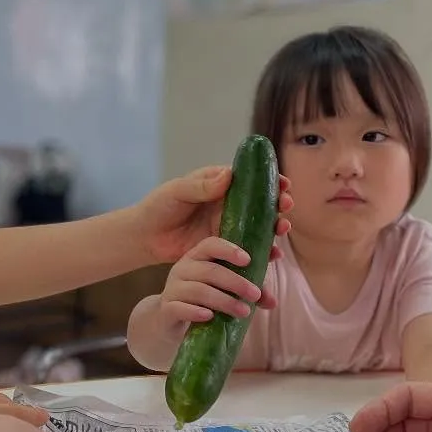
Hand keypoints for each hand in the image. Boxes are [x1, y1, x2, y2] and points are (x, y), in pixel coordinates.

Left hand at [133, 165, 291, 264]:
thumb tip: (228, 175)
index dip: (270, 181)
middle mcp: (229, 205)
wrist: (146, 237)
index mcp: (220, 185)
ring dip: (274, 228)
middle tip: (286, 207)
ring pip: (259, 227)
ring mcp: (229, 227)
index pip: (251, 180)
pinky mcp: (225, 249)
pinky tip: (272, 257)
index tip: (284, 183)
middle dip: (278, 205)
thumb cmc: (159, 207)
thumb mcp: (178, 191)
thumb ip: (200, 185)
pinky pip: (247, 250)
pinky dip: (262, 254)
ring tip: (282, 230)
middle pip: (261, 204)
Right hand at [158, 235, 280, 328]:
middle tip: (255, 294)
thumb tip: (274, 301)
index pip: (211, 244)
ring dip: (224, 301)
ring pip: (199, 290)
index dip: (229, 250)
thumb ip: (247, 289)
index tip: (248, 260)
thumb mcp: (224, 290)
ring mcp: (172, 289)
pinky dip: (196, 312)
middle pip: (210, 270)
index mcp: (197, 257)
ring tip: (244, 312)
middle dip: (236, 282)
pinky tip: (210, 317)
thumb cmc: (202, 300)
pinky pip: (180, 308)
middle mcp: (182, 268)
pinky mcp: (166, 309)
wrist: (169, 320)